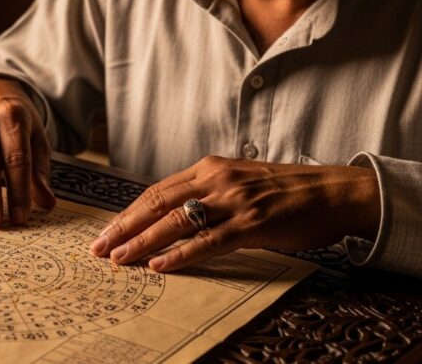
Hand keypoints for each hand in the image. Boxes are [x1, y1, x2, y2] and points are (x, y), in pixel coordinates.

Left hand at [89, 155, 379, 271]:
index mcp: (208, 168)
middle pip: (157, 204)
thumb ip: (206, 194)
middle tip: (98, 247)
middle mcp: (215, 179)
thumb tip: (172, 215)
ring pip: (175, 222)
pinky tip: (159, 265)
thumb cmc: (286, 190)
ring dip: (142, 242)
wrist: (334, 191)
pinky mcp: (251, 222)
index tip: (107, 231)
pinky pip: (208, 241)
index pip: (156, 192)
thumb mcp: (237, 182)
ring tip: (118, 259)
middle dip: (124, 227)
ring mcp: (233, 200)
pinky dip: (180, 254)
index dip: (128, 213)